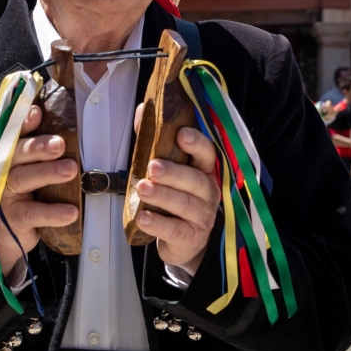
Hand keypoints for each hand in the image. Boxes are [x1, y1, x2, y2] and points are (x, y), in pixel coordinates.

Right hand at [0, 105, 78, 276]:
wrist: (5, 237)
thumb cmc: (25, 194)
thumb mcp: (30, 170)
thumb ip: (41, 150)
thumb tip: (62, 126)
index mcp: (9, 154)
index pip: (14, 133)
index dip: (23, 122)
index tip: (37, 113)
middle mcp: (2, 170)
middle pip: (17, 153)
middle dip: (38, 147)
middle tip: (60, 144)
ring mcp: (5, 194)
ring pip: (23, 179)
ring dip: (48, 173)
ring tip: (71, 169)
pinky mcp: (13, 218)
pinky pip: (32, 213)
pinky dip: (52, 213)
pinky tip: (71, 212)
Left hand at [133, 104, 219, 274]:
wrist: (184, 240)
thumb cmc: (175, 195)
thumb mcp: (167, 167)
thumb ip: (154, 139)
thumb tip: (141, 111)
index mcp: (204, 171)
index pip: (207, 154)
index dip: (197, 144)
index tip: (181, 134)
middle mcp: (208, 192)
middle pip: (195, 181)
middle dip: (173, 172)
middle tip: (152, 167)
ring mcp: (202, 217)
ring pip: (185, 204)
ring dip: (162, 195)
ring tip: (142, 188)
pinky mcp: (190, 238)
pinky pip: (176, 230)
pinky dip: (159, 224)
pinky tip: (143, 217)